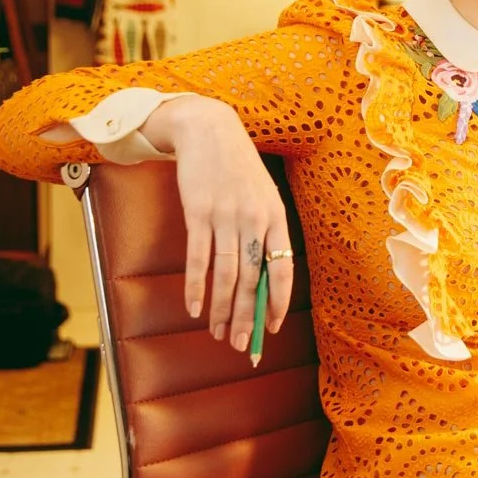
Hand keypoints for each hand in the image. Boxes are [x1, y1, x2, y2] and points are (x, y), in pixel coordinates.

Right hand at [142, 96, 295, 351]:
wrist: (209, 131)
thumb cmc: (238, 170)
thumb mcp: (263, 197)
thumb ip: (265, 234)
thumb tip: (262, 280)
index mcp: (276, 218)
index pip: (283, 269)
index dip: (278, 302)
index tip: (271, 328)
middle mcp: (254, 220)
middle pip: (252, 279)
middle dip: (248, 317)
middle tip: (243, 346)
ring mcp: (225, 217)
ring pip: (225, 275)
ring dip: (222, 310)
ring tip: (219, 334)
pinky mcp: (198, 213)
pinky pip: (197, 259)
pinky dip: (195, 287)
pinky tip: (194, 309)